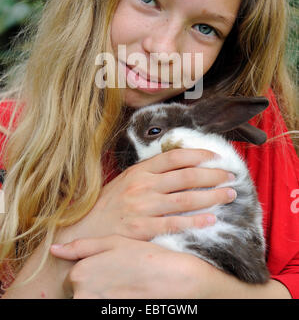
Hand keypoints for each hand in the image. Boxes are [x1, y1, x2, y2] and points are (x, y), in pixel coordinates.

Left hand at [51, 235, 214, 298]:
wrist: (176, 280)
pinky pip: (103, 308)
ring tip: (127, 288)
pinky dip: (115, 302)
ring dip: (104, 296)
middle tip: (121, 278)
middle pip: (79, 293)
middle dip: (95, 286)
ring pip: (91, 301)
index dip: (90, 273)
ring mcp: (96, 309)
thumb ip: (81, 246)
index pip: (72, 279)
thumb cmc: (145, 257)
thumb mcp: (113, 242)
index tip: (110, 270)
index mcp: (81, 274)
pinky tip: (130, 296)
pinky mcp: (110, 316)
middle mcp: (83, 296)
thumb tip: (54, 249)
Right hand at [57, 148, 235, 243]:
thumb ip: (149, 172)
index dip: (198, 155)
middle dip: (213, 175)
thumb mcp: (125, 180)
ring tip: (229, 195)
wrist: (86, 229)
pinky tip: (211, 219)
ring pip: (185, 199)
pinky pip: (175, 224)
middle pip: (186, 176)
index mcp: (140, 170)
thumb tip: (177, 164)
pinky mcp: (143, 229)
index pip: (174, 157)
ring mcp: (143, 207)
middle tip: (231, 176)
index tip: (216, 157)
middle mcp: (143, 185)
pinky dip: (195, 221)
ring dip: (211, 196)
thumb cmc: (108, 204)